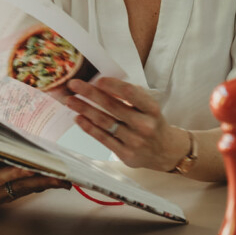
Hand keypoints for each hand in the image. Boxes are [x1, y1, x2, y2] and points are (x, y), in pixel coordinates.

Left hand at [64, 77, 189, 171]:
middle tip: (74, 85)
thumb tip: (103, 85)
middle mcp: (144, 125)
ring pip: (104, 122)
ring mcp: (134, 141)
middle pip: (112, 106)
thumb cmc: (152, 123)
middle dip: (90, 94)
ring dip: (84, 109)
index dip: (113, 85)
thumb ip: (131, 96)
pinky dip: (89, 127)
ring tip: (70, 100)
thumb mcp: (149, 107)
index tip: (97, 80)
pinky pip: (103, 138)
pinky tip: (78, 118)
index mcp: (152, 109)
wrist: (165, 151)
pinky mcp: (125, 154)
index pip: (130, 93)